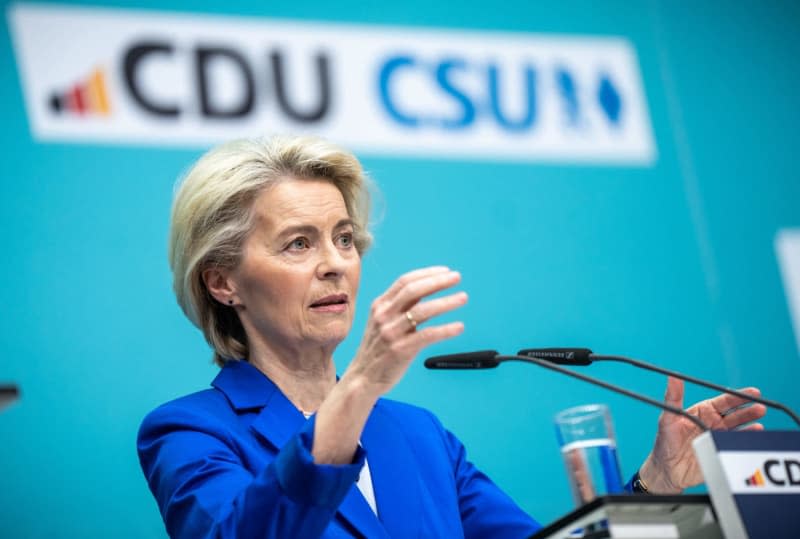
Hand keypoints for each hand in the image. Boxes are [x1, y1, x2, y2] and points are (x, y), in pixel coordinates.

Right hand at [344, 266, 466, 396]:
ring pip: (423, 311)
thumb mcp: (383, 322)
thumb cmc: (378, 349)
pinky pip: (428, 335)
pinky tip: (458, 327)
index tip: (445, 271)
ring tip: (463, 297)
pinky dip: (446, 329)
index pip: (405, 281)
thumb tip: (428, 288)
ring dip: (446, 302)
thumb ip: (401, 306)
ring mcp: (391, 332)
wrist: (363, 378)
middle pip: (414, 290)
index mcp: (380, 305)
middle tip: (457, 277)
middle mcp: (384, 316)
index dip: (427, 273)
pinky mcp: (400, 350)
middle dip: (438, 281)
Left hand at [639, 377, 766, 492]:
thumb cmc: (665, 441)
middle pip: (736, 414)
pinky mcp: (721, 452)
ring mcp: (719, 438)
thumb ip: (673, 397)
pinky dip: (746, 441)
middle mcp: (714, 423)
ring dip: (750, 425)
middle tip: (760, 407)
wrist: (667, 469)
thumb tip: (673, 377)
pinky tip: (753, 436)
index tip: (753, 393)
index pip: (724, 401)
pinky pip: (736, 445)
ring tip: (759, 422)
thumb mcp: (668, 418)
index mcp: (703, 411)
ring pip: (739, 429)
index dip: (738, 396)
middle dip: (749, 410)